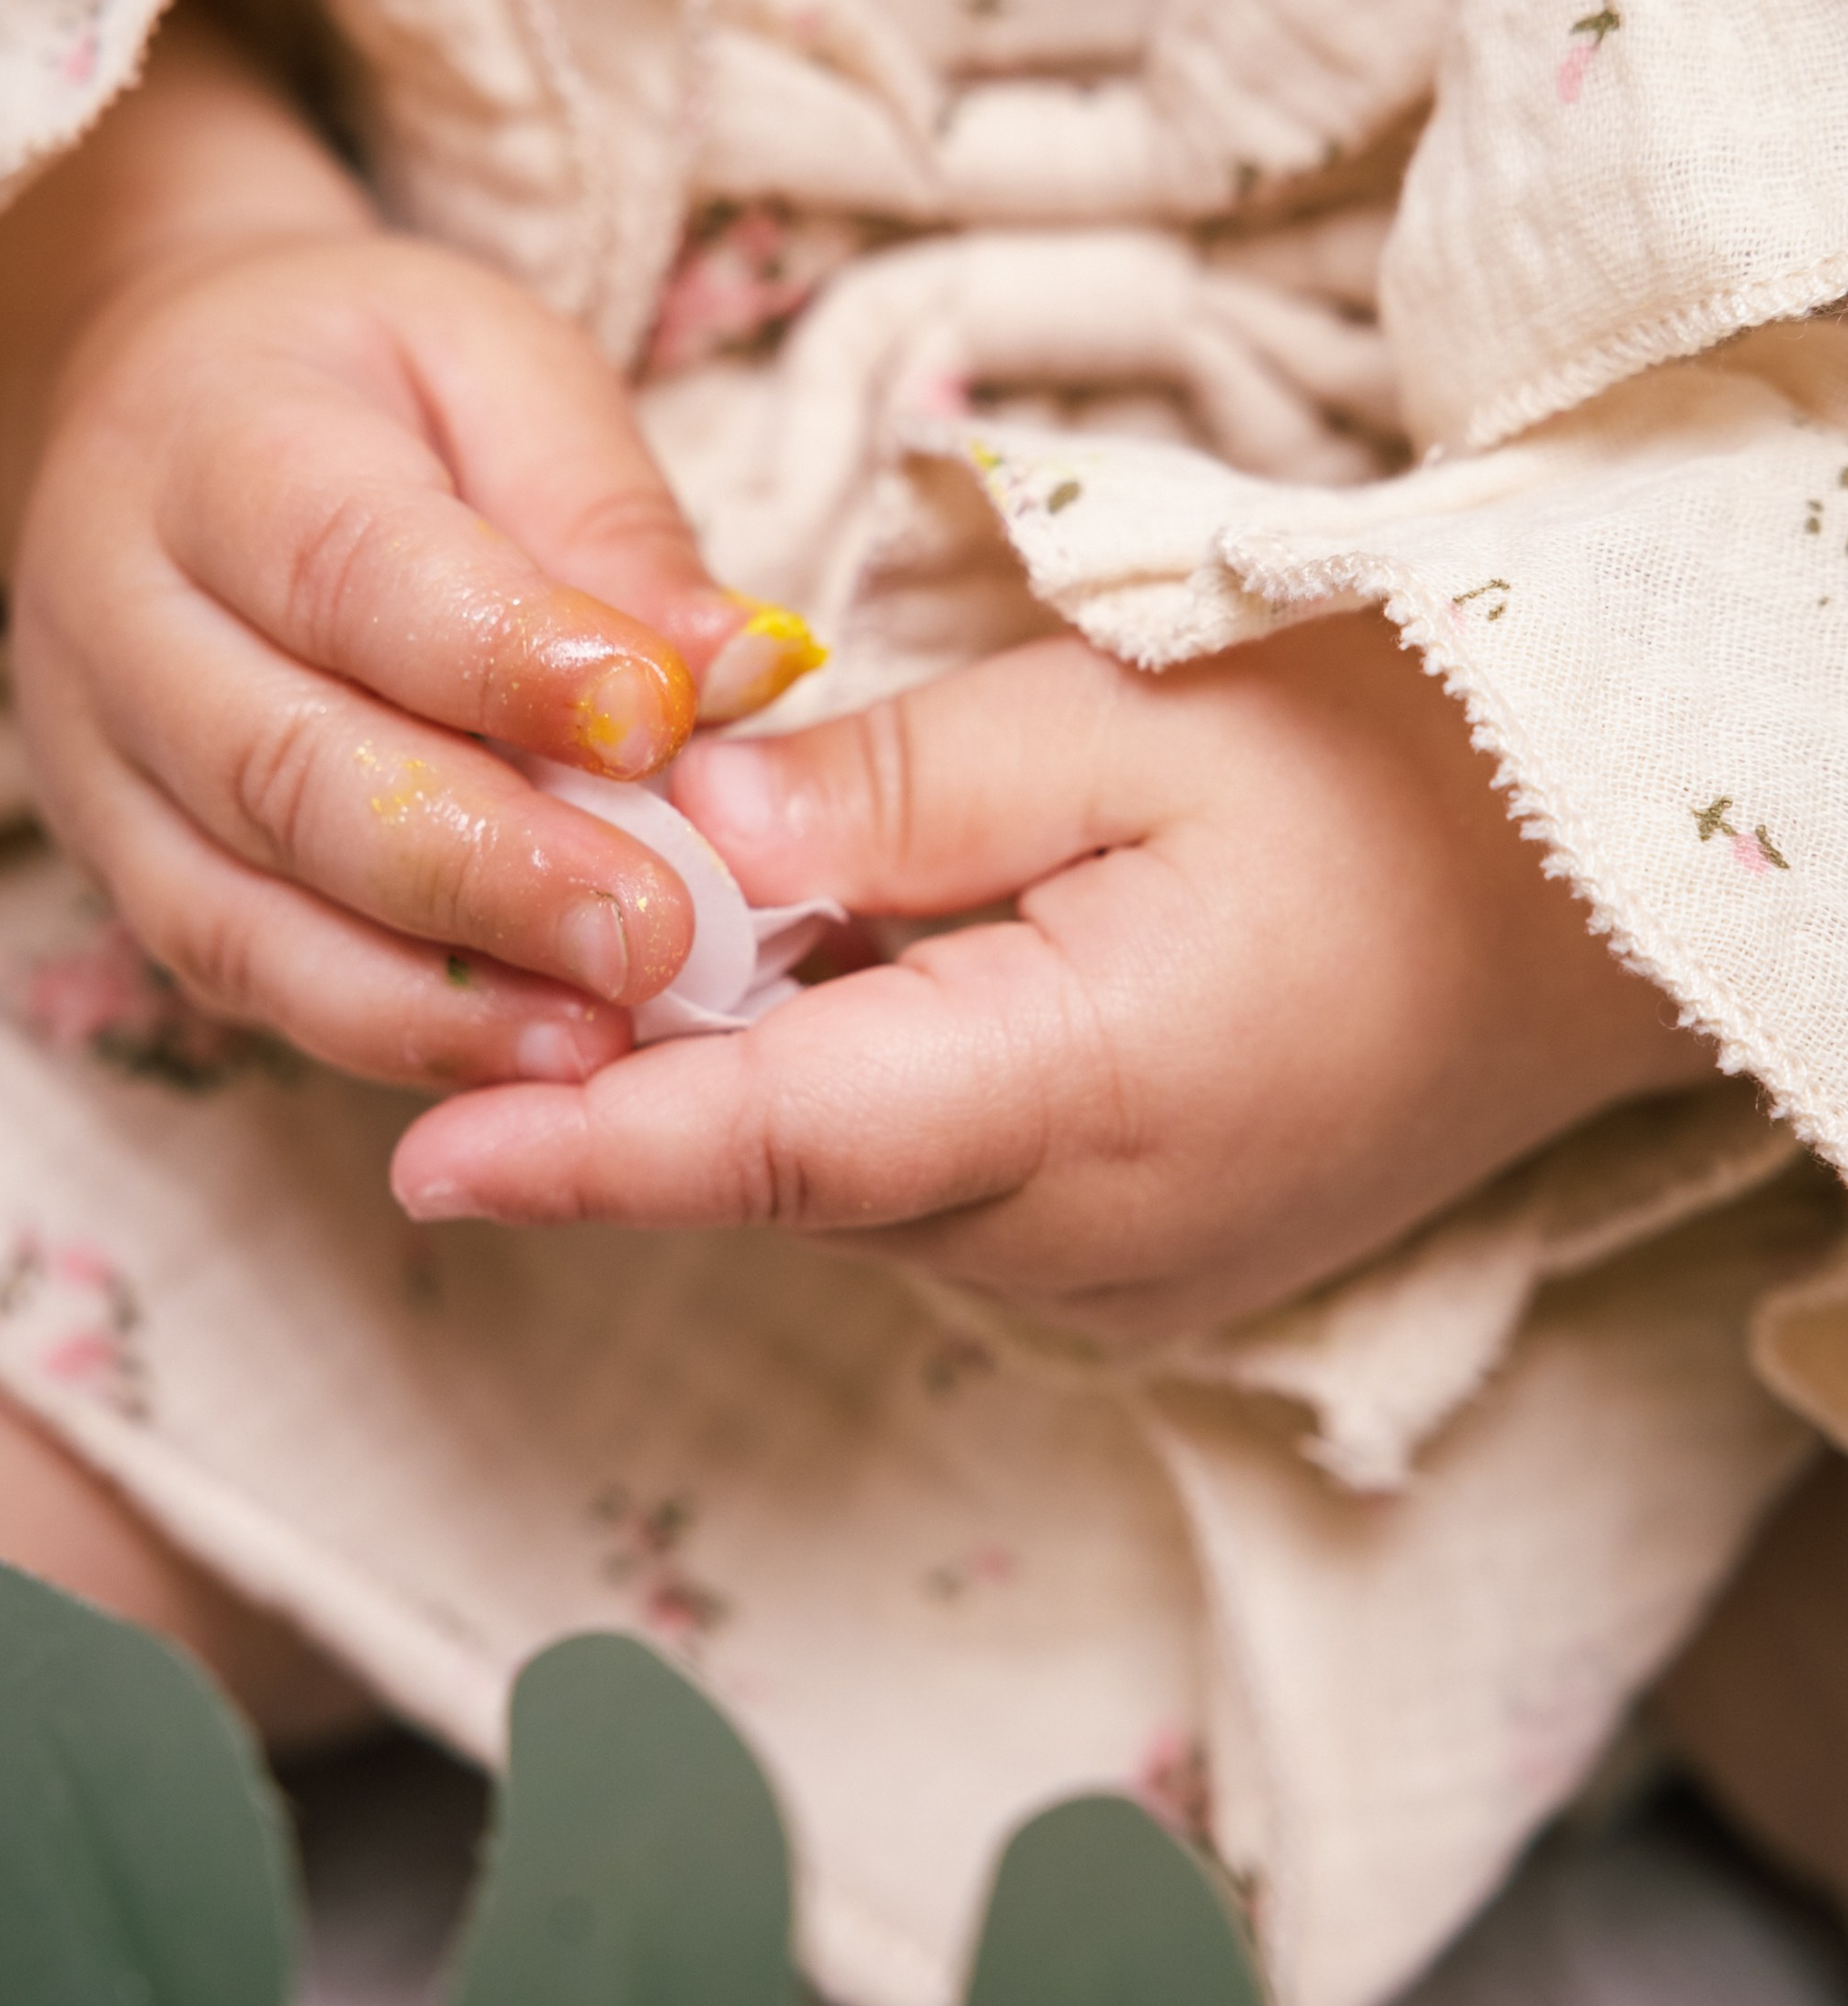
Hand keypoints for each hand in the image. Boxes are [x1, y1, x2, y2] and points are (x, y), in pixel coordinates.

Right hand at [0, 6, 815, 1087]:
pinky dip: (382, 1033)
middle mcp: (118, 612)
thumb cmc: (377, 389)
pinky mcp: (122, 870)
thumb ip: (611, 522)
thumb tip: (744, 671)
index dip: (505, 663)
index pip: (353, 568)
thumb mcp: (505, 372)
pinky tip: (520, 1061)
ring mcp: (97, 761)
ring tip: (601, 1041)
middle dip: (486, 870)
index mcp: (214, 442)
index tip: (657, 729)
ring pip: (241, 910)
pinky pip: (238, 977)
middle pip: (285, 770)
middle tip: (657, 935)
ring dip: (432, 997)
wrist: (167, 409)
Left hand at [389, 617, 1710, 1339]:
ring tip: (742, 906)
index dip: (587, 1154)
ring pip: (843, 1183)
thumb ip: (890, 798)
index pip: (781, 1141)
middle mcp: (1083, 1235)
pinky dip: (856, 1095)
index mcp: (1092, 1087)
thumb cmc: (1379, 779)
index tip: (425, 1164)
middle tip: (559, 894)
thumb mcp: (1125, 723)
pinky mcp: (1126, 1279)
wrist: (1581, 916)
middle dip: (645, 1049)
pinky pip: (925, 1196)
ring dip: (758, 1063)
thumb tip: (685, 847)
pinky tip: (876, 973)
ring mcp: (1109, 1282)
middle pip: (784, 1163)